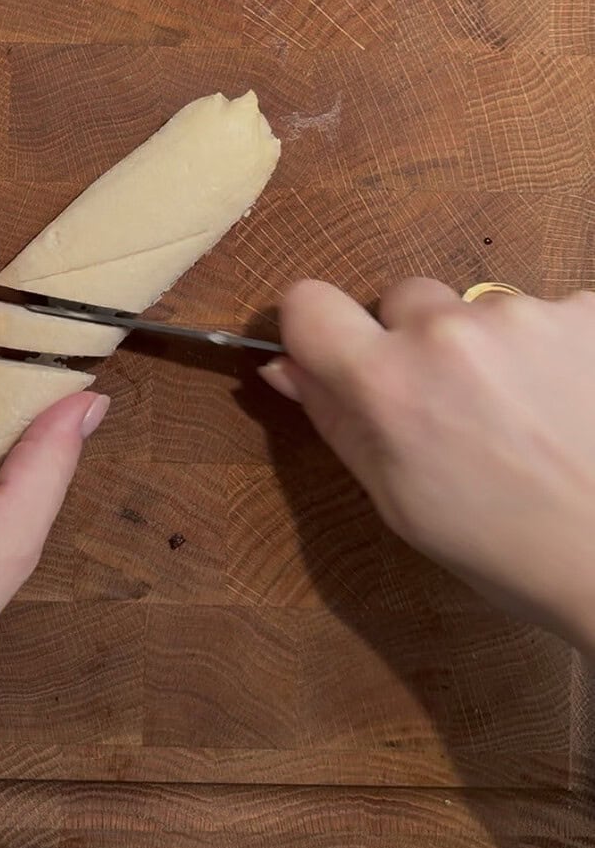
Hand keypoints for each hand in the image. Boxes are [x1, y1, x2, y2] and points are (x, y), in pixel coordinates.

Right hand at [262, 279, 594, 652]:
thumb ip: (337, 420)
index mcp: (387, 383)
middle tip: (453, 407)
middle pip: (402, 299)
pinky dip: (547, 348)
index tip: (339, 355)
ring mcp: (522, 315)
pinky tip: (566, 401)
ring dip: (486, 346)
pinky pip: (541, 312)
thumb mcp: (399, 500)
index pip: (307, 302)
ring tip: (524, 414)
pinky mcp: (585, 310)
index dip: (317, 328)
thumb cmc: (508, 548)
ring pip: (476, 308)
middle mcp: (447, 332)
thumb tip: (284, 366)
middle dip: (416, 341)